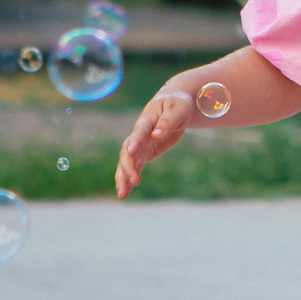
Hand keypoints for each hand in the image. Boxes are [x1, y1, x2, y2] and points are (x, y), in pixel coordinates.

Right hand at [117, 82, 194, 196]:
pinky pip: (134, 167)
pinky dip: (128, 179)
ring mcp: (140, 144)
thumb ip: (168, 122)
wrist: (174, 105)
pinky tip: (125, 193)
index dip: (135, 141)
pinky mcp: (144, 153)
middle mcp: (140, 134)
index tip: (130, 152)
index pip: (139, 131)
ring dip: (123, 177)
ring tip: (122, 195)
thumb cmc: (177, 104)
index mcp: (148, 120)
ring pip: (127, 162)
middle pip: (128, 151)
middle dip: (129, 166)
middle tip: (135, 181)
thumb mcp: (178, 109)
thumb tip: (157, 134)